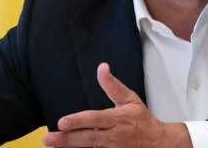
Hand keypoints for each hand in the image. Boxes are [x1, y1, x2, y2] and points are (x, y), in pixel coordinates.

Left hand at [43, 63, 190, 146]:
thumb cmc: (142, 120)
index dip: (78, 121)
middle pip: (87, 137)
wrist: (159, 143)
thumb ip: (113, 85)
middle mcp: (114, 135)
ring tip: (53, 146)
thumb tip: (102, 67)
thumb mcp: (130, 99)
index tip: (61, 123)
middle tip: (48, 138)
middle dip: (66, 139)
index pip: (95, 119)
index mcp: (117, 118)